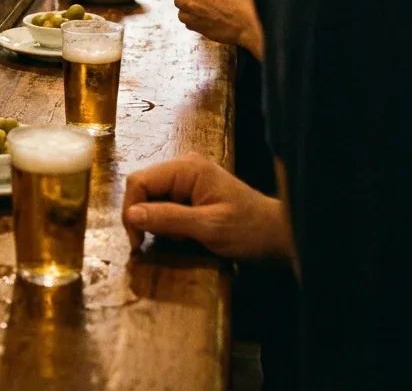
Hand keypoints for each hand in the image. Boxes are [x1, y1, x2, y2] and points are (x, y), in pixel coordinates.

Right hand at [123, 154, 292, 260]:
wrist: (280, 237)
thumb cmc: (250, 231)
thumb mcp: (209, 228)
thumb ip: (169, 218)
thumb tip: (131, 214)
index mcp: (186, 168)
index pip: (140, 181)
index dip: (131, 209)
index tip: (137, 242)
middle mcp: (183, 167)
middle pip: (143, 187)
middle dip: (142, 216)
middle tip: (147, 245)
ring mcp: (187, 179)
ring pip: (151, 197)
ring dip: (155, 221)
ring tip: (175, 240)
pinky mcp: (191, 193)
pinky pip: (164, 204)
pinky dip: (166, 222)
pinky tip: (182, 236)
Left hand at [169, 0, 263, 57]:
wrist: (250, 23)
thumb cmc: (242, 0)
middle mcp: (193, 0)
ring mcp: (193, 16)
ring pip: (181, 12)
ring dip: (189, 11)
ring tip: (205, 10)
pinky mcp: (197, 28)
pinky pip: (187, 24)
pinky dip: (194, 21)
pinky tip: (207, 19)